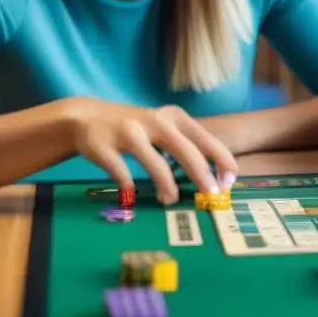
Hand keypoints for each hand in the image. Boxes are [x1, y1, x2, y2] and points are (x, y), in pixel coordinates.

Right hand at [65, 98, 237, 204]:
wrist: (86, 117)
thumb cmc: (137, 128)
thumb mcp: (164, 127)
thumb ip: (187, 145)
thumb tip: (216, 176)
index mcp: (174, 117)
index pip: (205, 139)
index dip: (221, 159)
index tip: (230, 180)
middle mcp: (154, 121)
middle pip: (185, 150)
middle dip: (201, 174)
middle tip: (211, 194)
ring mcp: (127, 132)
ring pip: (154, 163)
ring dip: (166, 185)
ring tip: (170, 199)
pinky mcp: (103, 146)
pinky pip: (120, 172)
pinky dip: (129, 187)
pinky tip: (131, 195)